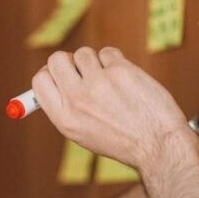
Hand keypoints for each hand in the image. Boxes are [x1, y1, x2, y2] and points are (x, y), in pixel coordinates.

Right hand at [32, 47, 190, 170]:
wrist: (158, 145)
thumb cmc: (121, 140)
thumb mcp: (83, 133)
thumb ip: (64, 106)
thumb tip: (50, 78)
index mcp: (64, 118)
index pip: (40, 80)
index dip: (50, 73)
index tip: (61, 74)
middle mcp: (77, 100)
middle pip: (57, 59)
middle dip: (69, 61)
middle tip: (84, 72)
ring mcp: (98, 83)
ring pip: (84, 53)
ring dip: (96, 62)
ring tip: (111, 82)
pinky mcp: (120, 71)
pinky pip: (108, 52)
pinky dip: (116, 62)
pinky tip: (126, 80)